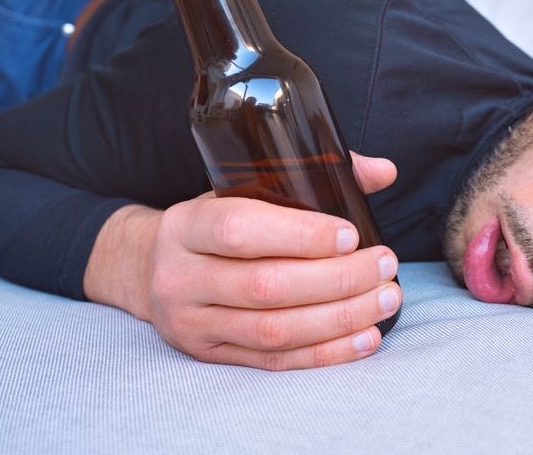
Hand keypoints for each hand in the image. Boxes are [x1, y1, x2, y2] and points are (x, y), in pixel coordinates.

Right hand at [84, 152, 401, 370]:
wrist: (147, 269)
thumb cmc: (213, 223)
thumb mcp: (242, 188)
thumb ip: (312, 175)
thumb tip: (384, 171)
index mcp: (186, 226)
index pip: (240, 231)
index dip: (300, 234)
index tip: (352, 233)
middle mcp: (181, 278)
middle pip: (265, 286)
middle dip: (337, 279)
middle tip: (385, 264)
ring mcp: (192, 324)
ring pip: (274, 330)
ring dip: (340, 318)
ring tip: (386, 299)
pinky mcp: (211, 356)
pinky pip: (275, 361)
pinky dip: (326, 353)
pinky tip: (365, 337)